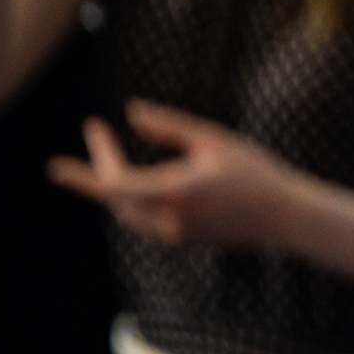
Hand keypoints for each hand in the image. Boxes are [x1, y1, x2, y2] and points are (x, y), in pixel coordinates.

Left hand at [49, 100, 307, 248]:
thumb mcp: (212, 140)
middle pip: (115, 198)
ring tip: (111, 156)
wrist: (285, 216)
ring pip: (126, 213)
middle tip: (98, 134)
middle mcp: (166, 219)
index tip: (68, 151)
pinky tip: (138, 180)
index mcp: (172, 192)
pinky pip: (143, 221)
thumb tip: (131, 112)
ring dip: (116, 186)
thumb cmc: (254, 172)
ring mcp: (173, 235)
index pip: (112, 183)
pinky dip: (134, 199)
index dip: (87, 167)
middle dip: (101, 169)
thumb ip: (169, 127)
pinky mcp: (182, 241)